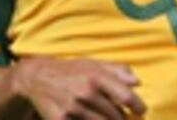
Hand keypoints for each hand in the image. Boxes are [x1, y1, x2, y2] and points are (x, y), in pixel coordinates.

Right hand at [12, 56, 145, 119]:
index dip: (138, 107)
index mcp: (96, 76)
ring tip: (104, 117)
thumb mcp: (92, 63)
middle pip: (117, 117)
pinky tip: (87, 118)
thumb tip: (137, 82)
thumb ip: (117, 70)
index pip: (127, 97)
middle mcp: (86, 93)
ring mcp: (73, 109)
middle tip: (120, 117)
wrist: (37, 78)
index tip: (140, 111)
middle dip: (122, 119)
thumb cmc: (70, 71)